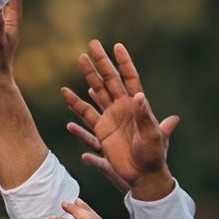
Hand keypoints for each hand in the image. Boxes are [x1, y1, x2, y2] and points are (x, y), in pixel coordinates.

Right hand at [60, 40, 177, 200]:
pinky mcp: (100, 130)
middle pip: (109, 80)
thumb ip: (145, 117)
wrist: (142, 175)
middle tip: (92, 44)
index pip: (130, 79)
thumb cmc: (153, 155)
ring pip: (96, 91)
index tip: (117, 46)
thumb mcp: (153, 137)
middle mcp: (122, 107)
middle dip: (101, 62)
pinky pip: (85, 113)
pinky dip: (75, 104)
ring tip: (80, 58)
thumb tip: (139, 96)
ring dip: (88, 76)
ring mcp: (110, 117)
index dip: (124, 63)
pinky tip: (65, 93)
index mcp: (137, 106)